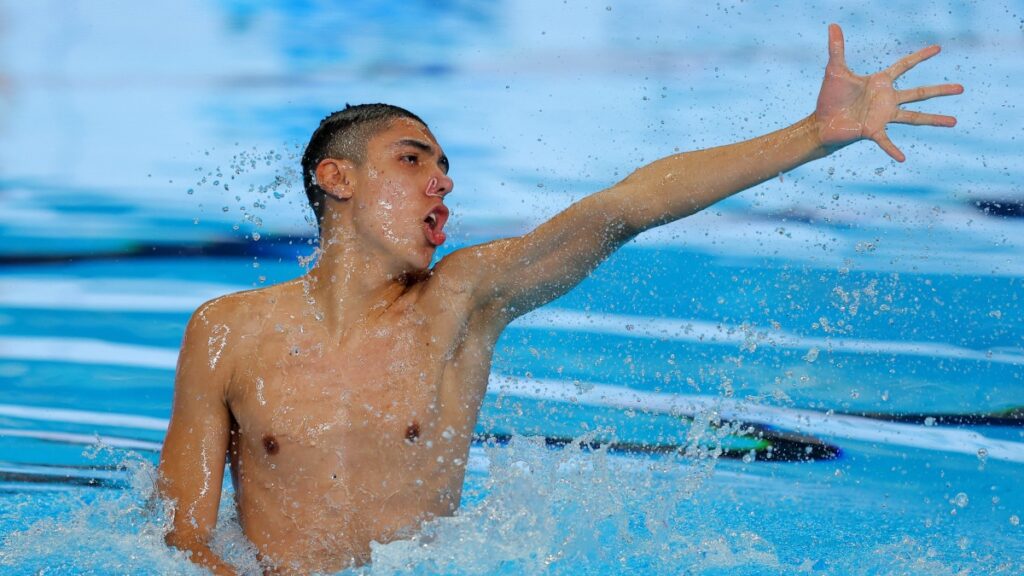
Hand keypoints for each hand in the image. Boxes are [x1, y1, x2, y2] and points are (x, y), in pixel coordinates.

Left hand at [814, 23, 963, 161]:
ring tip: (954, 121)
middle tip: (962, 88)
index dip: (920, 56)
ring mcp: (882, 116)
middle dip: (940, 90)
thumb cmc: (830, 97)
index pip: (904, 66)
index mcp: (880, 83)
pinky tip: (902, 158)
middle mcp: (886, 99)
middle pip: (919, 92)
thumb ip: (836, 48)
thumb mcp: (834, 70)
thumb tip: (832, 24)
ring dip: (933, 119)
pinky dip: (892, 149)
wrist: (821, 122)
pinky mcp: (872, 131)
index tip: (938, 48)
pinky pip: (885, 141)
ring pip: (914, 117)